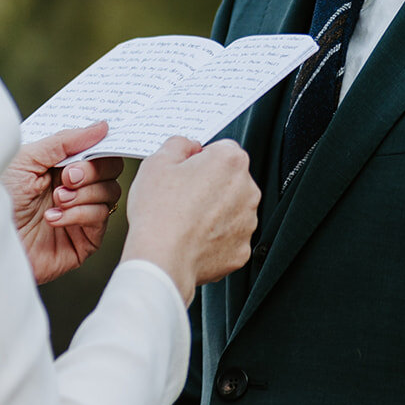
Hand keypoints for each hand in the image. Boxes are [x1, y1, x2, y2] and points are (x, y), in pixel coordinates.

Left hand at [1, 121, 124, 285]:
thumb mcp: (28, 159)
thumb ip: (65, 141)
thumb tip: (102, 127)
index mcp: (62, 165)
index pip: (98, 150)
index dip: (99, 147)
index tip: (91, 147)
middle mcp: (75, 188)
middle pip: (111, 170)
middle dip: (91, 170)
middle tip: (67, 177)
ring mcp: (81, 213)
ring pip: (109, 193)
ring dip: (83, 193)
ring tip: (56, 199)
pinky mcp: (84, 240)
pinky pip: (99, 218)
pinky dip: (78, 214)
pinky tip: (52, 218)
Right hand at [121, 137, 258, 304]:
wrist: (162, 260)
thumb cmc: (159, 213)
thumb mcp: (156, 162)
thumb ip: (178, 144)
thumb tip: (189, 146)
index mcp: (230, 161)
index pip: (221, 149)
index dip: (200, 159)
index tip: (186, 172)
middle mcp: (247, 189)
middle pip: (229, 179)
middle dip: (210, 185)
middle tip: (181, 197)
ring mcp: (248, 222)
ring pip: (231, 209)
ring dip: (215, 212)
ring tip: (185, 221)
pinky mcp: (242, 249)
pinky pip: (229, 237)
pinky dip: (215, 238)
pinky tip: (194, 239)